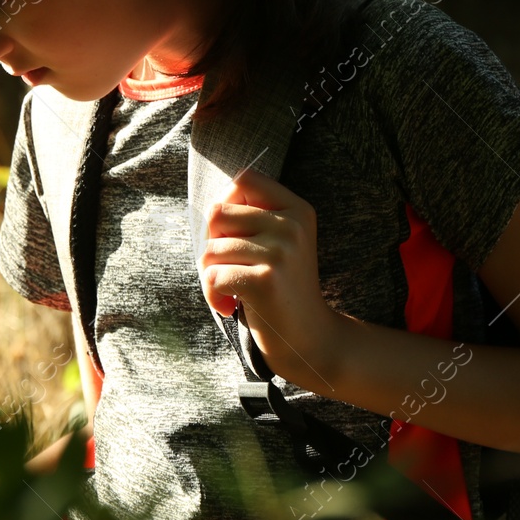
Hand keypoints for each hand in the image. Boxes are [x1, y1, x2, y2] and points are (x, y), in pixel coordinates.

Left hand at [199, 167, 345, 391]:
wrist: (310, 340)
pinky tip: (231, 306)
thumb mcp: (277, 243)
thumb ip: (248, 217)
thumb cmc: (280, 288)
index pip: (243, 179)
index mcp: (296, 209)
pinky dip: (212, 296)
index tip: (234, 235)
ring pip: (210, 250)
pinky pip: (212, 276)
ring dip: (210, 275)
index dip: (225, 204)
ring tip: (232, 291)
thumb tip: (209, 209)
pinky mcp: (264, 280)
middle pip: (217, 213)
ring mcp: (280, 251)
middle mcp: (291, 225)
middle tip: (229, 267)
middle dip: (211, 244)